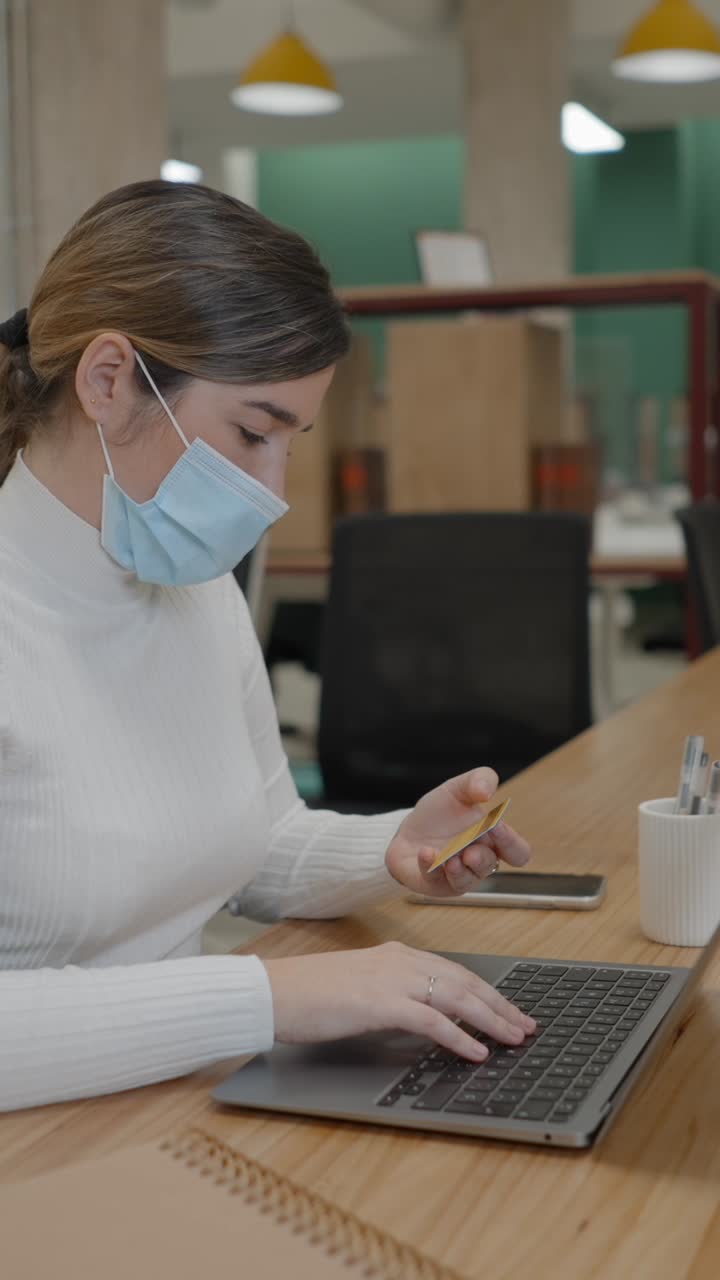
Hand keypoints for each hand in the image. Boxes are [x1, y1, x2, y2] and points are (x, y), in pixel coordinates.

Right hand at [262, 942, 535, 1059]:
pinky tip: (476, 1052)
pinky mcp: (380, 1003)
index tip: (509, 1009)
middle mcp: (399, 961)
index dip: (486, 991)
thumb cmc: (308, 994)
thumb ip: (391, 996)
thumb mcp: (358, 989)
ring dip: (491, 1019)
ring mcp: (391, 979)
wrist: (274, 992)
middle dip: (500, 1005)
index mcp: (395, 955)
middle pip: (464, 981)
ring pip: (456, 996)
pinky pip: (431, 1020)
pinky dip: (459, 1036)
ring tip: (514, 1038)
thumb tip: (421, 1019)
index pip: (454, 971)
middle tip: (526, 1025)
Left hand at [385, 766, 530, 897]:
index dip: (512, 843)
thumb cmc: (439, 814)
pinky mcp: (435, 883)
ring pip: (466, 880)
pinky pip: (436, 880)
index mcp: (493, 841)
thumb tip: (487, 791)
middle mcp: (478, 861)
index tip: (496, 826)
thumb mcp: (458, 789)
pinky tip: (426, 853)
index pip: (517, 852)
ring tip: (450, 858)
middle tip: (470, 851)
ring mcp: (458, 875)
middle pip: (491, 866)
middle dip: (482, 859)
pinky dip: (431, 866)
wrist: (406, 830)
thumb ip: (478, 780)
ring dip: (459, 870)